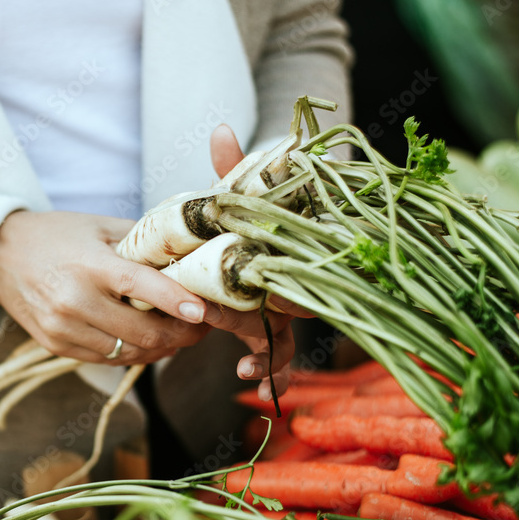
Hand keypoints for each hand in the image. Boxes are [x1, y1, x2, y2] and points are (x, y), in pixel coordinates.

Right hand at [0, 210, 211, 364]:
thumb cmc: (55, 235)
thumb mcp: (98, 226)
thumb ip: (141, 242)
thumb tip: (188, 253)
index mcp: (88, 264)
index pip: (139, 286)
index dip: (175, 301)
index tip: (203, 311)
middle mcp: (73, 300)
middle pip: (141, 332)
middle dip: (180, 334)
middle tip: (203, 325)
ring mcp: (63, 328)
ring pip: (128, 352)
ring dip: (161, 348)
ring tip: (181, 334)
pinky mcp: (56, 346)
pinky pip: (108, 359)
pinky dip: (134, 353)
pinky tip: (150, 341)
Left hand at [210, 123, 303, 397]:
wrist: (247, 238)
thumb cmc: (245, 215)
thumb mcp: (235, 196)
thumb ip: (231, 171)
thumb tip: (221, 130)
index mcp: (288, 247)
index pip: (298, 263)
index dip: (293, 280)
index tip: (280, 301)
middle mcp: (293, 277)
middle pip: (288, 307)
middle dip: (268, 328)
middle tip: (241, 343)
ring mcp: (283, 306)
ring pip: (286, 337)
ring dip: (273, 362)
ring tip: (252, 378)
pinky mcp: (269, 327)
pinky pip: (277, 356)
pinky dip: (271, 373)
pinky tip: (258, 389)